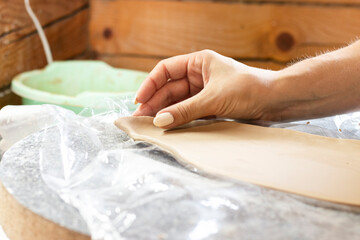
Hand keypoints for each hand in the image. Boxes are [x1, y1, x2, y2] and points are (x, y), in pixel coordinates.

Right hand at [133, 50, 277, 127]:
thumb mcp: (214, 99)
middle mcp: (199, 75)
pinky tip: (168, 126)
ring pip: (178, 101)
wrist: (277, 101)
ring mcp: (204, 91)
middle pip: (169, 88)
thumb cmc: (249, 89)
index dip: (150, 84)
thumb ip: (185, 110)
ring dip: (165, 112)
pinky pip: (188, 111)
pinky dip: (178, 118)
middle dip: (155, 102)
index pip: (165, 70)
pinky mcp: (210, 106)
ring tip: (150, 125)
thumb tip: (159, 121)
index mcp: (199, 62)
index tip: (138, 100)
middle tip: (141, 119)